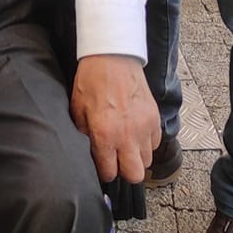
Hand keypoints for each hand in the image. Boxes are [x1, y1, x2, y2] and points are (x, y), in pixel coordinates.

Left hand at [69, 55, 159, 183]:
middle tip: (118, 160)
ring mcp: (144, 127)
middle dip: (125, 171)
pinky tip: (136, 132)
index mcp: (105, 134)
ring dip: (136, 156)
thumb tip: (90, 152)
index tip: (103, 165)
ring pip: (147, 160)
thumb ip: (84, 135)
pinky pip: (155, 143)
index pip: (110, 172)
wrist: (112, 57)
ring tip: (126, 144)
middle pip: (135, 174)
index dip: (105, 172)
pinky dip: (147, 142)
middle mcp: (127, 135)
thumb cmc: (92, 80)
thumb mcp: (78, 109)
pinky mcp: (154, 118)